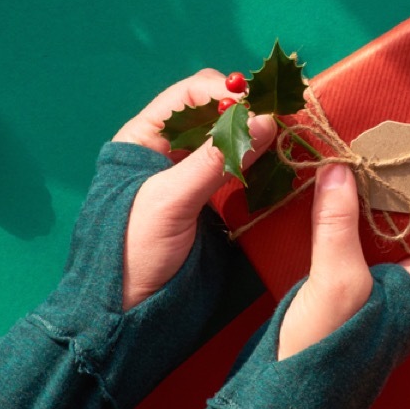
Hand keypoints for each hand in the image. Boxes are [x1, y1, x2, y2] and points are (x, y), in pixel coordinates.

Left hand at [113, 69, 275, 310]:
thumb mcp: (170, 201)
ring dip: (257, 139)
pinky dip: (259, 167)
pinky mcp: (209, 205)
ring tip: (286, 140)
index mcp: (144, 139)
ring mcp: (189, 179)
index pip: (189, 95)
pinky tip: (277, 167)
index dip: (225, 94)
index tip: (259, 106)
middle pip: (214, 115)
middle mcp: (168, 152)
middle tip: (282, 119)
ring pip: (230, 143)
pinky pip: (238, 174)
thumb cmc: (130, 251)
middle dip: (247, 113)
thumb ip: (215, 159)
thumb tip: (264, 120)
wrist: (123, 314)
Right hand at [277, 164, 409, 359]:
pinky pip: (370, 232)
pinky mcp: (358, 279)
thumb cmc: (331, 351)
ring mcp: (390, 280)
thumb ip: (339, 221)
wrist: (290, 399)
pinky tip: (342, 181)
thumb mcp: (338, 280)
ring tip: (380, 146)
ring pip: (403, 223)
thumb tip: (339, 169)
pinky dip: (361, 205)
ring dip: (392, 188)